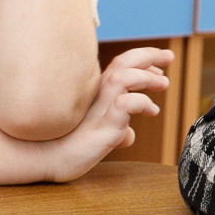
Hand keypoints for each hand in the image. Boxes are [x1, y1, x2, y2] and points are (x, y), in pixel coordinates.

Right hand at [41, 47, 172, 179]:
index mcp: (95, 93)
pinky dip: (141, 102)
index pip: (121, 66)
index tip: (160, 67)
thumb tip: (129, 136)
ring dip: (147, 76)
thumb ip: (115, 130)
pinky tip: (150, 111)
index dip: (142, 61)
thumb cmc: (68, 148)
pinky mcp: (103, 125)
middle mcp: (97, 94)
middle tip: (169, 56)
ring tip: (163, 84)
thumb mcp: (98, 136)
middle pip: (124, 62)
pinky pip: (126, 104)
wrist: (45, 159)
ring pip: (125, 77)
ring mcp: (99, 108)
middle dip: (149, 55)